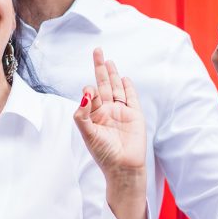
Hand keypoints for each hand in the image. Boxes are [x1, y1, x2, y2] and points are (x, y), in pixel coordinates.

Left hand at [74, 48, 146, 182]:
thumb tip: (85, 93)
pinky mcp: (135, 115)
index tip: (90, 92)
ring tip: (109, 60)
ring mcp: (121, 113)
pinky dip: (128, 87)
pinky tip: (124, 78)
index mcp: (94, 116)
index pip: (90, 95)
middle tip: (97, 51)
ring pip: (116, 89)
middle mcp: (107, 112)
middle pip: (103, 85)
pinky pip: (131, 98)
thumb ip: (82, 114)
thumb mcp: (88, 134)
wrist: (124, 167)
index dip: (89, 90)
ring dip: (113, 74)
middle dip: (100, 69)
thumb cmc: (104, 154)